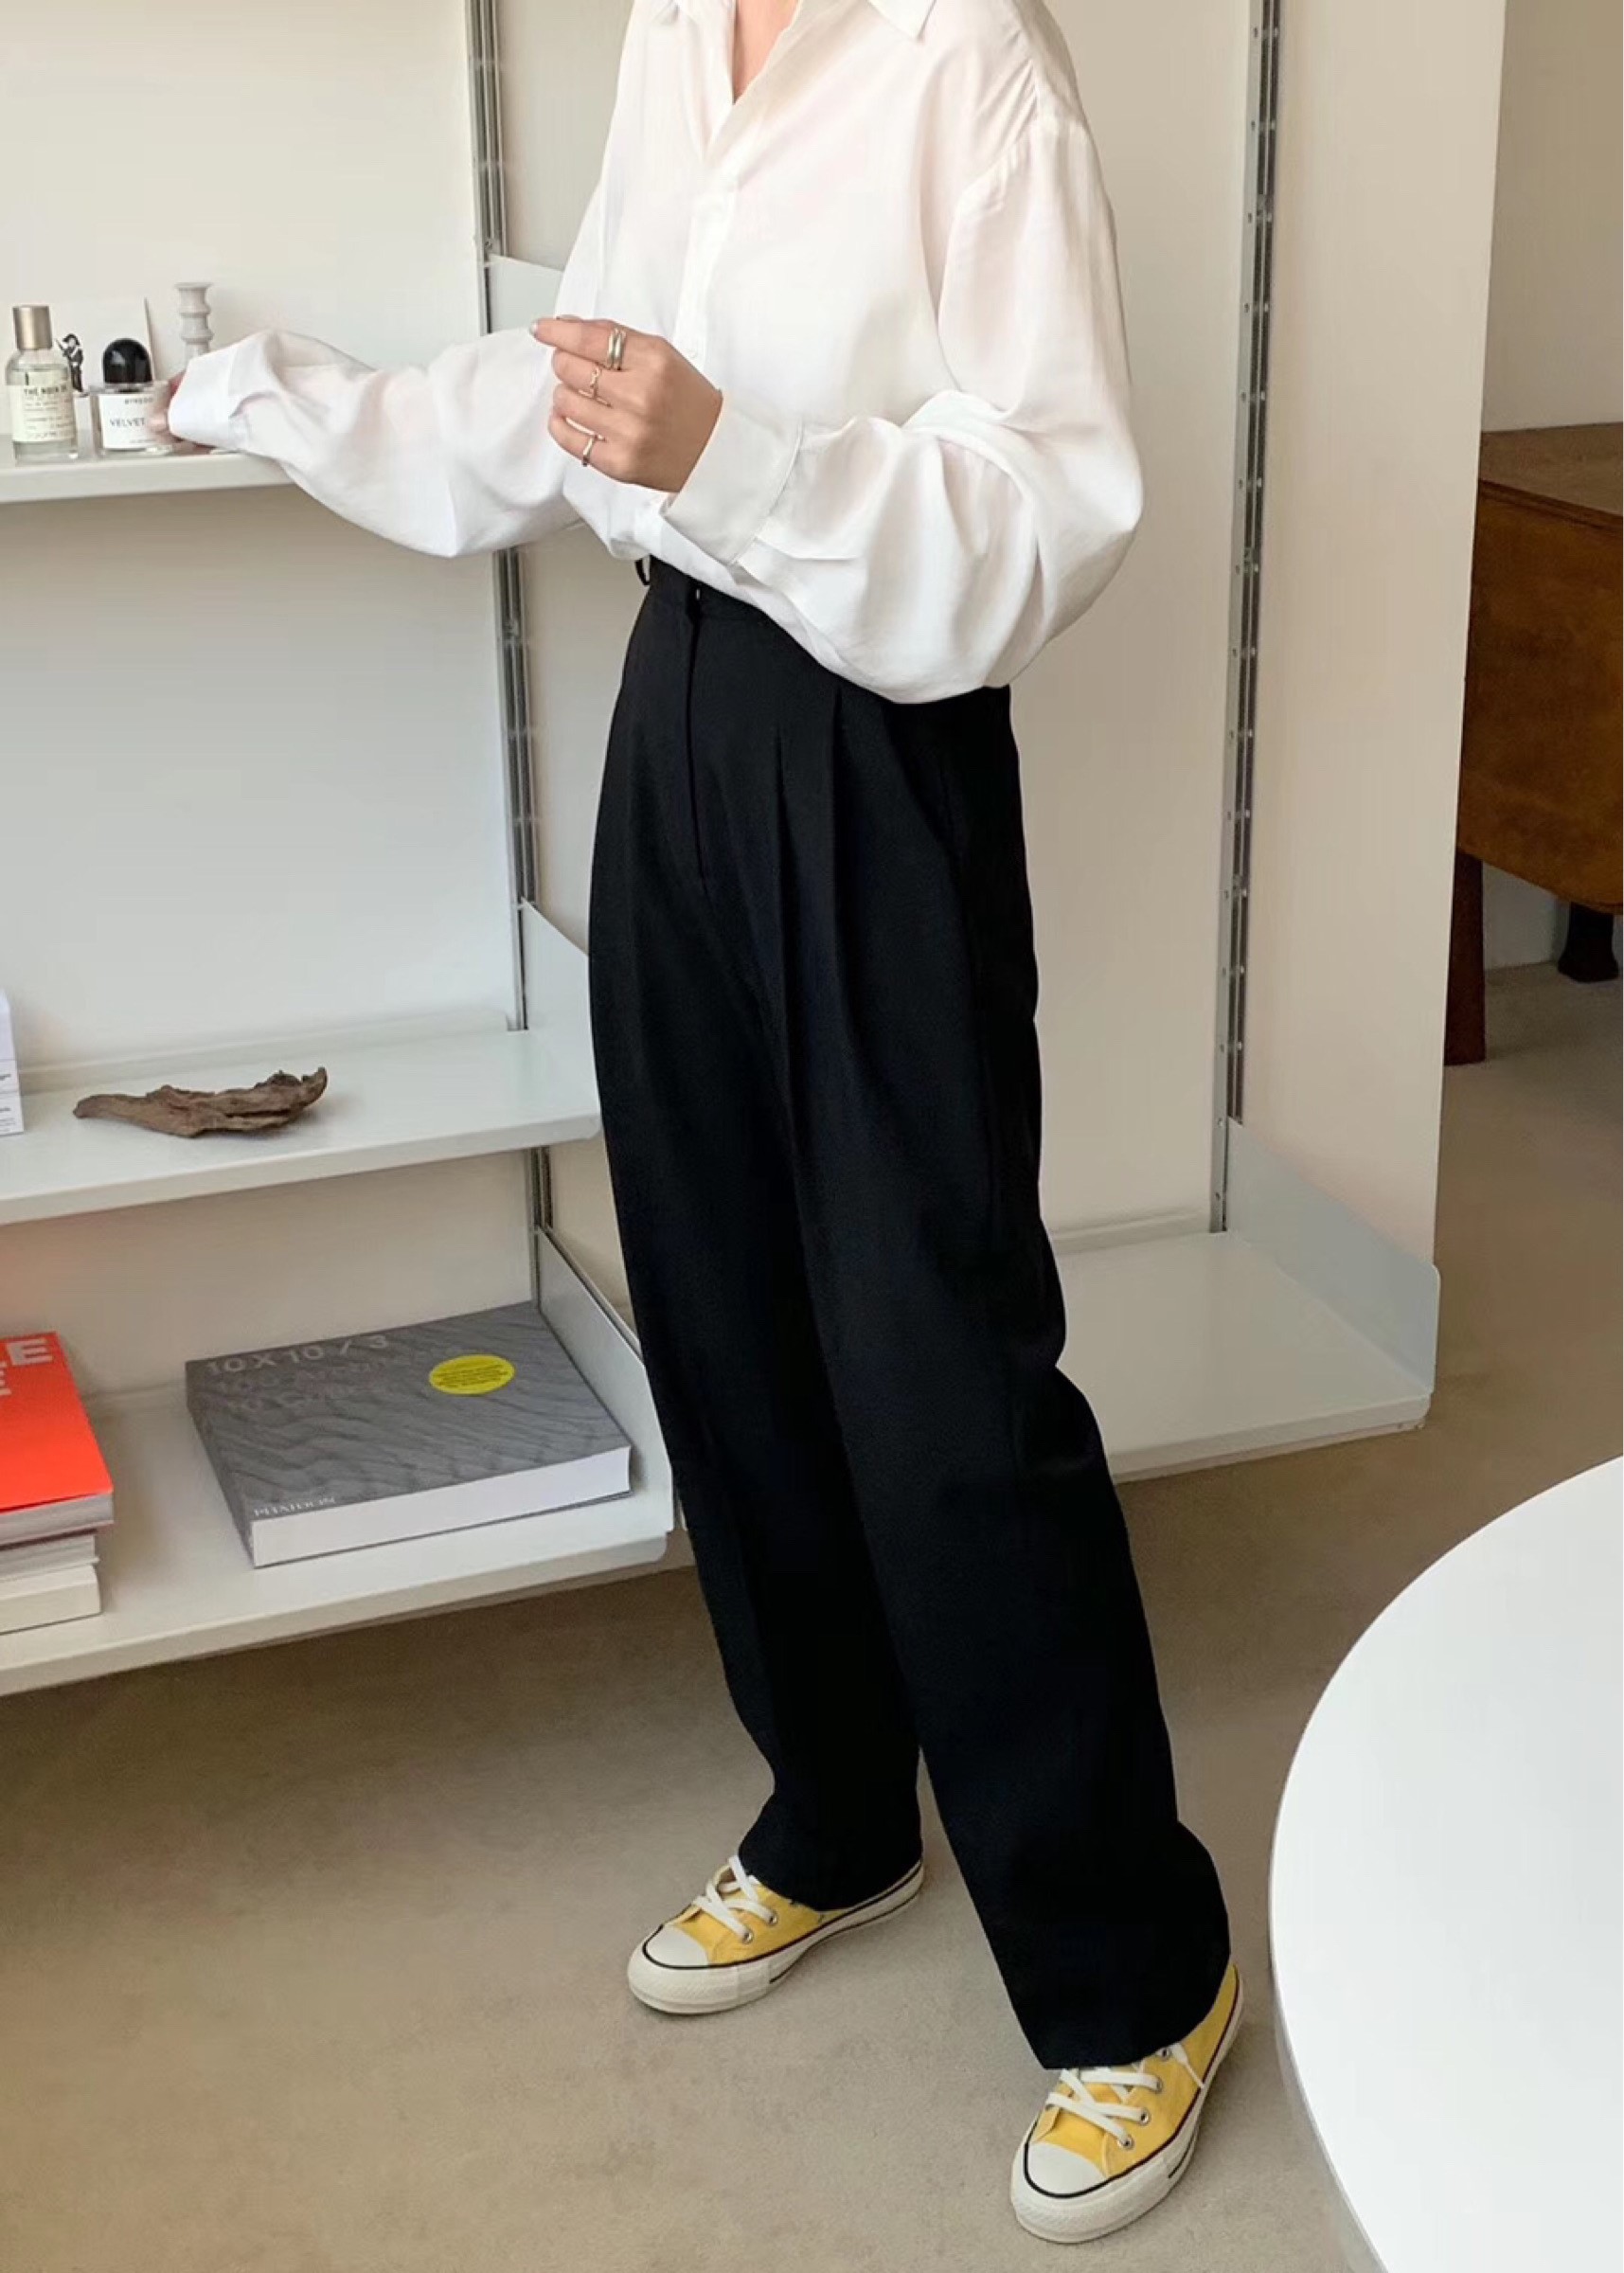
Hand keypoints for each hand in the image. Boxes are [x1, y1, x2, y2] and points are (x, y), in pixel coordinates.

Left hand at [535, 317, 721, 493]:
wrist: (714, 451)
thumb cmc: (687, 402)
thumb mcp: (662, 357)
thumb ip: (616, 339)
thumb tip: (568, 327)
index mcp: (654, 362)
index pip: (590, 339)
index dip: (558, 332)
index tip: (542, 330)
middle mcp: (641, 396)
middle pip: (572, 368)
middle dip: (564, 362)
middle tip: (572, 366)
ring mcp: (629, 433)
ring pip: (565, 401)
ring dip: (564, 394)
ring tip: (580, 395)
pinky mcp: (619, 463)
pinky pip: (570, 439)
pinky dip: (560, 424)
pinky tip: (568, 417)